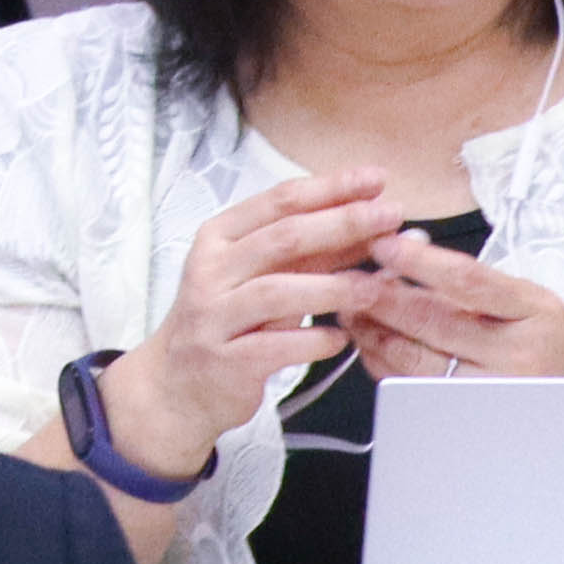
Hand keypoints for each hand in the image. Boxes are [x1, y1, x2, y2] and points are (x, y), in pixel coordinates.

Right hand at [111, 170, 408, 462]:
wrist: (175, 383)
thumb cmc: (226, 322)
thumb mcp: (261, 277)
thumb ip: (310, 253)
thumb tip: (371, 226)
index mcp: (219, 239)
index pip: (278, 202)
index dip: (330, 188)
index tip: (374, 180)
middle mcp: (211, 271)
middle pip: (282, 238)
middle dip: (341, 223)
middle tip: (388, 217)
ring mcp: (214, 316)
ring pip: (275, 291)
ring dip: (332, 286)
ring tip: (374, 287)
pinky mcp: (224, 360)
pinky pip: (274, 347)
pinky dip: (312, 341)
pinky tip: (339, 338)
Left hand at [343, 234, 563, 382]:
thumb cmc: (559, 345)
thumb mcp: (532, 301)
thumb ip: (474, 283)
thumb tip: (404, 255)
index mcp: (534, 310)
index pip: (467, 280)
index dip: (417, 261)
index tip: (381, 244)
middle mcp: (518, 354)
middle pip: (432, 323)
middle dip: (378, 299)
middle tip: (345, 279)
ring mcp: (497, 392)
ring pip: (416, 362)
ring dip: (373, 333)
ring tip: (350, 311)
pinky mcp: (477, 420)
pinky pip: (418, 392)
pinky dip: (387, 367)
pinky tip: (372, 347)